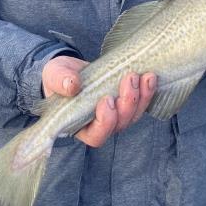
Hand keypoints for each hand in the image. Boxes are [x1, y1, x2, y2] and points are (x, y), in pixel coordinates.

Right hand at [42, 55, 157, 147]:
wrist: (70, 70)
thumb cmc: (59, 79)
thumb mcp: (55, 77)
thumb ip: (60, 81)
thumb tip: (72, 85)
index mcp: (81, 126)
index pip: (97, 135)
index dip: (105, 121)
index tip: (107, 100)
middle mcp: (101, 125)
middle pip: (120, 124)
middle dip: (128, 103)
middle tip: (129, 79)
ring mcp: (116, 115)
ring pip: (134, 115)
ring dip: (142, 97)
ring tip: (145, 76)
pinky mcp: (127, 102)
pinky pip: (141, 103)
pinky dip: (147, 91)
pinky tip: (150, 77)